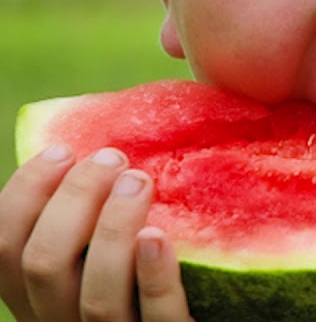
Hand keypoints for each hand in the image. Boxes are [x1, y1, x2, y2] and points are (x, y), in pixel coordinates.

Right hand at [0, 145, 192, 320]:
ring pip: (97, 296)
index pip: (3, 252)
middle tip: (111, 158)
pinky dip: (154, 274)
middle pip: (44, 266)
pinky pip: (156, 315)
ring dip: (113, 230)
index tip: (61, 151)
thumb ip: (80, 229)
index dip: (22, 196)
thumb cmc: (135, 290)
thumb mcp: (91, 266)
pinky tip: (158, 234)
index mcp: (37, 301)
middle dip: (72, 201)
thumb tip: (90, 157)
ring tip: (138, 180)